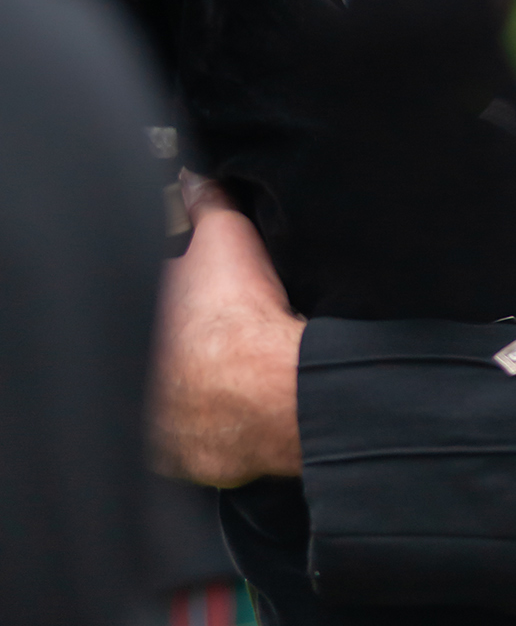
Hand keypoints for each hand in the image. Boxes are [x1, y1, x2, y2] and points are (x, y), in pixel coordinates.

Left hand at [151, 174, 303, 486]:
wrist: (267, 389)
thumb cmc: (239, 317)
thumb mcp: (226, 236)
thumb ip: (207, 202)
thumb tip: (196, 176)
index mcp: (133, 313)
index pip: (137, 294)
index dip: (167, 285)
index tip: (195, 285)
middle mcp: (132, 370)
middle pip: (148, 346)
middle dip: (171, 335)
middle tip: (210, 323)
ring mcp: (149, 418)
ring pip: (160, 395)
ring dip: (181, 383)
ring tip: (222, 363)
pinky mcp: (174, 454)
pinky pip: (182, 437)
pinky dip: (199, 424)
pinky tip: (224, 403)